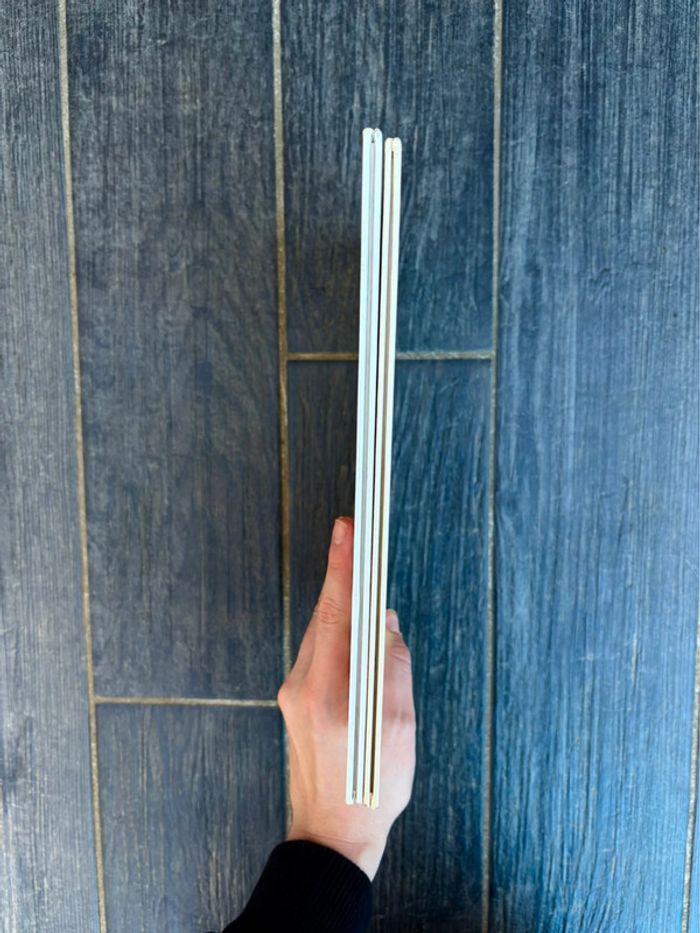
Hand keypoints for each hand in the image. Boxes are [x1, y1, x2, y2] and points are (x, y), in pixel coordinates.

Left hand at [276, 516, 415, 880]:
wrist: (331, 832)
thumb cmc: (371, 788)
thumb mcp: (400, 729)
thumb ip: (393, 669)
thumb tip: (385, 623)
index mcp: (332, 693)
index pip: (339, 614)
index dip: (345, 567)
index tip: (349, 530)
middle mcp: (304, 686)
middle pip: (325, 615)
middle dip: (344, 575)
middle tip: (358, 537)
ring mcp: (293, 692)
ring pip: (320, 631)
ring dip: (342, 604)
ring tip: (361, 576)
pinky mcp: (293, 699)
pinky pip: (317, 651)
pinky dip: (337, 632)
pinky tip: (354, 627)